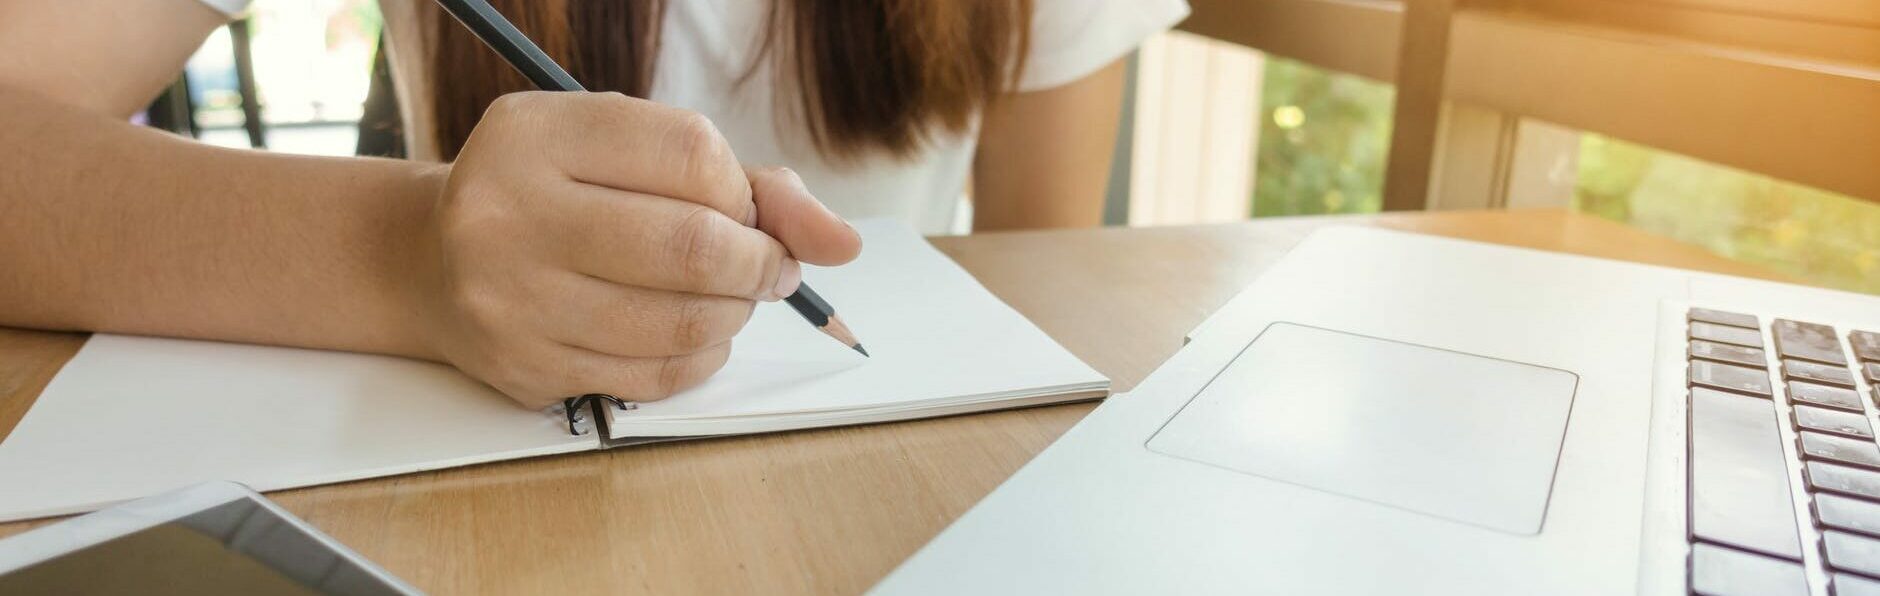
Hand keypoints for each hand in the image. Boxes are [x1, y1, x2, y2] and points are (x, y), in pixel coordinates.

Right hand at [412, 91, 861, 408]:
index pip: (693, 154)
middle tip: (767, 266)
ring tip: (728, 296)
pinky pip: (654, 376)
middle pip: (694, 246)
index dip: (744, 191)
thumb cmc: (556, 195)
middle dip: (759, 263)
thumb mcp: (627, 152)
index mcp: (538, 133)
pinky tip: (690, 331)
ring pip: (682, 321)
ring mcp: (511, 297)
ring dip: (734, 313)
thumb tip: (839, 242)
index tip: (744, 209)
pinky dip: (699, 355)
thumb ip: (744, 182)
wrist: (432, 261)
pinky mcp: (525, 366)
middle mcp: (509, 212)